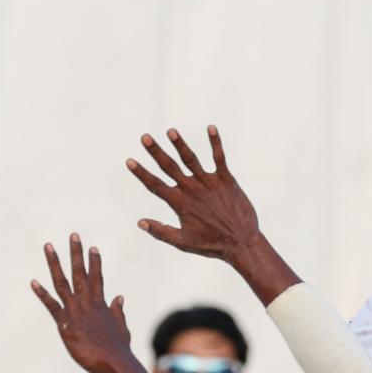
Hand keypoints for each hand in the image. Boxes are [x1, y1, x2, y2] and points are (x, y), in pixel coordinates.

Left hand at [31, 234, 130, 372]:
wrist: (113, 362)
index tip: (92, 247)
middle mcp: (87, 302)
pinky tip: (33, 282)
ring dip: (55, 263)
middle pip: (80, 272)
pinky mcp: (65, 324)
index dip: (94, 262)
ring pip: (63, 282)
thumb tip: (119, 297)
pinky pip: (51, 305)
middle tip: (73, 235)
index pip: (97, 277)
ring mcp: (75, 311)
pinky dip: (42, 293)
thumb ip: (118, 311)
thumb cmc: (118, 348)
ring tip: (49, 246)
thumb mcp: (121, 326)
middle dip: (76, 253)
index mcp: (101, 303)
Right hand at [127, 126, 259, 263]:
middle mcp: (193, 190)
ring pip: (191, 159)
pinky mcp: (227, 181)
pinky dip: (216, 143)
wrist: (242, 243)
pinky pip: (220, 158)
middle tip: (145, 137)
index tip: (129, 161)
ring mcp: (210, 184)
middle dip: (156, 152)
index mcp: (180, 204)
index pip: (155, 185)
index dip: (141, 173)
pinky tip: (211, 127)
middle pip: (170, 167)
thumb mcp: (183, 242)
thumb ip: (160, 231)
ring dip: (180, 144)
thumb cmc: (212, 245)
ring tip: (171, 131)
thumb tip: (139, 222)